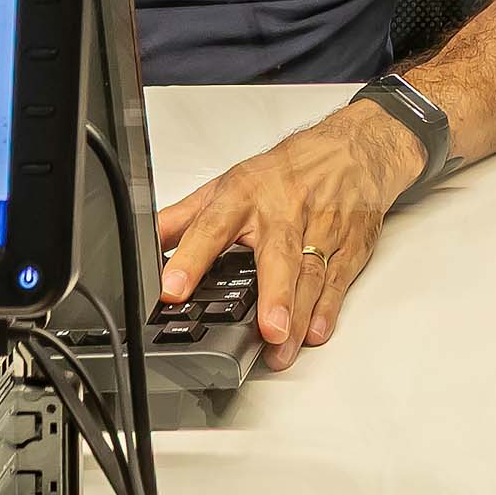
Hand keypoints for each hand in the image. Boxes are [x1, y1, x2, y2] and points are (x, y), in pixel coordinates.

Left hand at [155, 100, 427, 369]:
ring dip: (299, 314)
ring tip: (283, 347)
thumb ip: (183, 219)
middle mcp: (284, 212)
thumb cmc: (284, 171)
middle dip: (274, 293)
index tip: (172, 290)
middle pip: (279, 254)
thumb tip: (142, 243)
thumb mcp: (227, 185)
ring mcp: (321, 227)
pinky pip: (339, 277)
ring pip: (311, 273)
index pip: (212, 228)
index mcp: (244, 197)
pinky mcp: (349, 243)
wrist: (353, 147)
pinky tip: (316, 330)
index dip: (191, 259)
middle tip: (266, 330)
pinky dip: (329, 306)